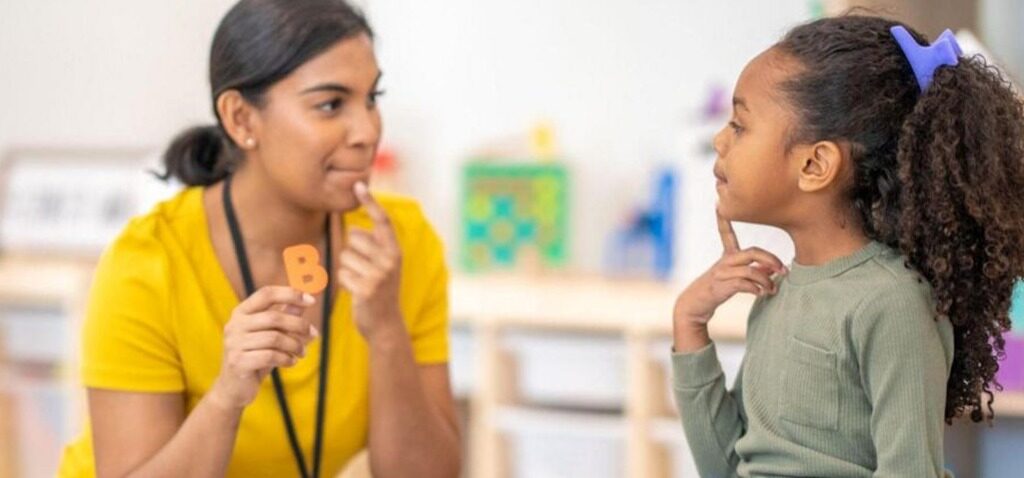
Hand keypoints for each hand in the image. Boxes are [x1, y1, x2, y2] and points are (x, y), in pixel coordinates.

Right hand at [210, 286, 317, 409]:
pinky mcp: (237, 362)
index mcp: (242, 312)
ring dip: (295, 345)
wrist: (234, 387)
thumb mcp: (272, 333)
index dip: (290, 294)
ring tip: (301, 352)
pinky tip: (291, 362)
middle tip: (313, 334)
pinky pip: (270, 356)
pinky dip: (286, 358)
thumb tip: (307, 299)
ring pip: (275, 338)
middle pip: (274, 317)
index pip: (266, 294)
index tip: (312, 300)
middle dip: (299, 325)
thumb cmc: (257, 355)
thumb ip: (286, 315)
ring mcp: (233, 344)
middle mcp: (234, 325)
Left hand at [339, 182, 403, 339]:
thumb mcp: (383, 266)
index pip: (382, 220)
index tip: (358, 185)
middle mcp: (390, 260)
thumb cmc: (379, 291)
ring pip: (345, 256)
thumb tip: (353, 229)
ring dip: (347, 270)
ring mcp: (379, 275)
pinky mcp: (366, 288)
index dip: (370, 202)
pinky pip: (342, 274)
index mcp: (395, 251)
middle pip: (354, 239)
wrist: (386, 325)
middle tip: (363, 271)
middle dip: (351, 252)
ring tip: (360, 282)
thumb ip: (374, 248)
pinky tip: (356, 293)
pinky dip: (344, 283)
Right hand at [673, 210, 785, 329]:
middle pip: (752, 252)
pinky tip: (760, 293)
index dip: (723, 219)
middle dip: (771, 259)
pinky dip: (756, 289)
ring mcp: (722, 273)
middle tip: (783, 270)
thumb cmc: (717, 288)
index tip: (719, 205)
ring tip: (772, 289)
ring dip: (766, 281)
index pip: (726, 232)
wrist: (696, 303)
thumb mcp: (734, 276)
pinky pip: (744, 284)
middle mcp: (724, 261)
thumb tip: (774, 268)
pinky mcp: (722, 286)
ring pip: (750, 271)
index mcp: (727, 256)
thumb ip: (754, 270)